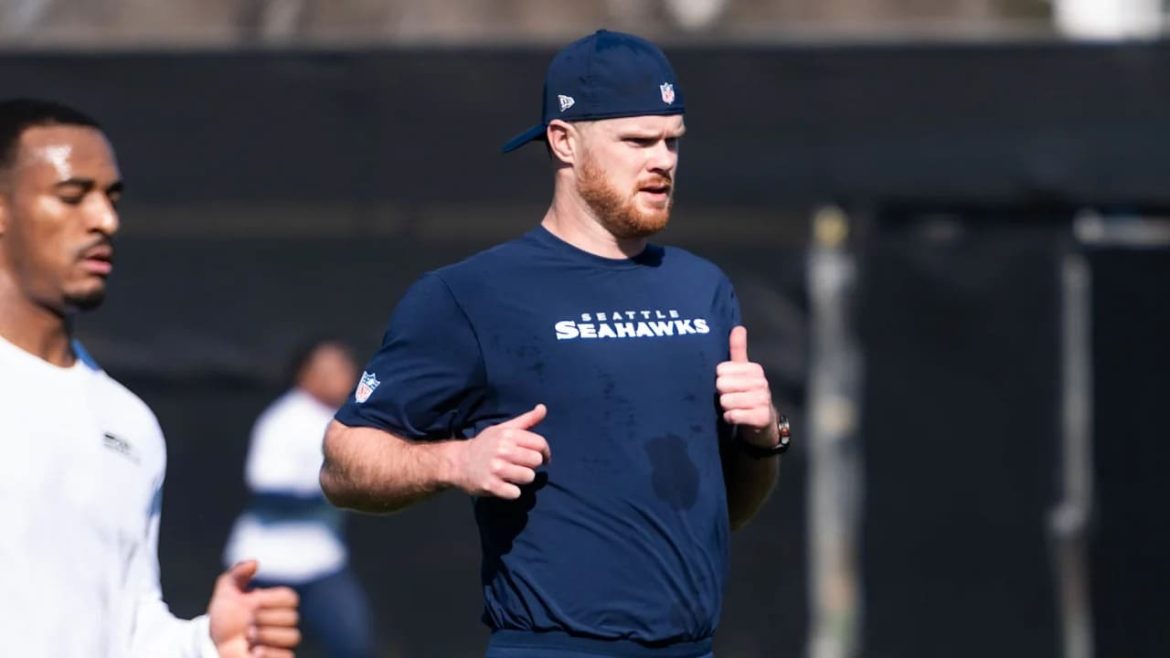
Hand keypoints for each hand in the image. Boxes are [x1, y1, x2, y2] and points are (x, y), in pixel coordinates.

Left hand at [208, 560, 300, 657]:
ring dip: (266, 637)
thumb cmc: (225, 616)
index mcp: (277, 602)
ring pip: (292, 637)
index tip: (253, 603)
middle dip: (265, 620)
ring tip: (247, 639)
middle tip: (247, 624)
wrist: (214, 642)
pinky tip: (253, 652)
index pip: (291, 598)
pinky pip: (288, 656)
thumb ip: (237, 573)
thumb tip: (254, 563)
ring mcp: (282, 641)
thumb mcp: (226, 591)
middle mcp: (283, 621)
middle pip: (292, 618)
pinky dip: (269, 653)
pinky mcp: (280, 657)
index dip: (271, 600)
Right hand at [452, 404, 550, 499]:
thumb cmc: (486, 445)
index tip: (542, 457)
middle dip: (532, 465)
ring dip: (523, 478)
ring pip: (528, 477)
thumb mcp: (503, 429)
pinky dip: (513, 492)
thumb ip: (526, 420)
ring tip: (513, 475)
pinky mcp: (491, 485)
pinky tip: (505, 486)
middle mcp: (503, 450)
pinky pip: (515, 493)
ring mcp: (496, 468)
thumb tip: (543, 408)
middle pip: (536, 461)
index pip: (540, 443)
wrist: (458, 462)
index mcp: (508, 435)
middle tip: (521, 465)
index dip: (545, 452)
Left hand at [717, 326, 778, 447]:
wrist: (763, 422)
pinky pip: (733, 415)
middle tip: (732, 397)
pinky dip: (730, 418)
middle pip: (721, 385)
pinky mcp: (761, 417)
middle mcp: (761, 382)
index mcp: (755, 369)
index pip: (720, 370)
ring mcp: (763, 400)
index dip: (720, 380)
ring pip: (726, 401)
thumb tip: (738, 327)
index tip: (729, 384)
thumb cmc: (747, 393)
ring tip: (735, 408)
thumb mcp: (742, 371)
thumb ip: (737, 350)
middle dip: (722, 395)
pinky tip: (737, 417)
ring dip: (726, 408)